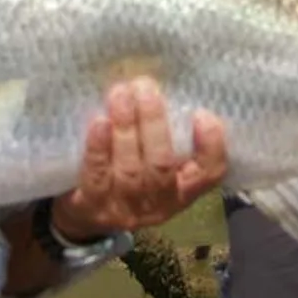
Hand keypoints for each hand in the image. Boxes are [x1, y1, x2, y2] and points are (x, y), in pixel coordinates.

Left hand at [51, 78, 227, 238]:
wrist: (86, 215)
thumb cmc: (129, 173)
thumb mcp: (154, 160)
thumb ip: (165, 133)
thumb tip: (161, 83)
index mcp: (183, 189)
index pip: (210, 172)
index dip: (211, 146)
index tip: (202, 113)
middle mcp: (159, 203)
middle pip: (162, 165)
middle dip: (155, 124)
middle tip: (146, 87)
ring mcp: (125, 208)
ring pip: (131, 169)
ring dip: (126, 128)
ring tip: (120, 94)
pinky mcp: (94, 206)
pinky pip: (98, 176)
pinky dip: (99, 148)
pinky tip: (99, 122)